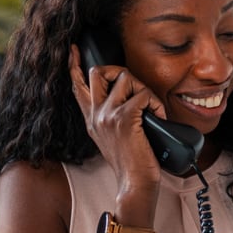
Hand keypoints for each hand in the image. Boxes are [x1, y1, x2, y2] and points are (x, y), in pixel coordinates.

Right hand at [69, 44, 167, 200]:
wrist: (134, 182)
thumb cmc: (130, 162)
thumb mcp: (111, 138)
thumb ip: (109, 117)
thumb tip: (125, 97)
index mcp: (91, 118)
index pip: (77, 86)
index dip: (74, 65)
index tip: (74, 49)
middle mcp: (95, 114)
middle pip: (99, 72)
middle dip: (120, 72)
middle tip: (136, 89)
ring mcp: (108, 115)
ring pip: (125, 78)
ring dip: (144, 89)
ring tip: (151, 109)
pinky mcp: (124, 118)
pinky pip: (144, 95)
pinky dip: (157, 104)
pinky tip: (159, 117)